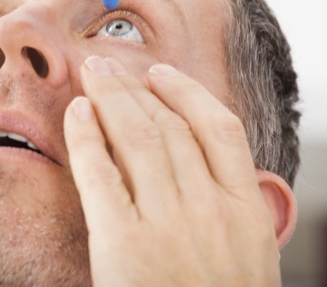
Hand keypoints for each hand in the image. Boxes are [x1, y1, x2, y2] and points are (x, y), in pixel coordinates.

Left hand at [64, 56, 280, 285]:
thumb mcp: (250, 262)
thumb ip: (238, 210)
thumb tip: (220, 167)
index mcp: (246, 212)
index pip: (219, 128)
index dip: (186, 91)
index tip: (161, 72)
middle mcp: (210, 210)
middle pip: (169, 125)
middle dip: (135, 87)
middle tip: (109, 65)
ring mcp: (167, 225)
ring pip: (137, 137)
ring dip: (111, 98)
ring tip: (92, 74)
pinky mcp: (121, 245)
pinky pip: (100, 174)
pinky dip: (87, 137)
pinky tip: (76, 113)